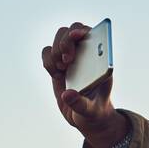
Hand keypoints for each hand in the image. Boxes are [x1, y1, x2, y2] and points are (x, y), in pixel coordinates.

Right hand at [42, 22, 127, 147]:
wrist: (86, 117)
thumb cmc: (94, 111)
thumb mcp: (91, 111)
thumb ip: (80, 104)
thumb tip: (67, 94)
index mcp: (101, 58)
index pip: (92, 33)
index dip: (83, 30)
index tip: (77, 36)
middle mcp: (86, 53)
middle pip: (73, 30)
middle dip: (66, 41)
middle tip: (68, 60)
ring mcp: (71, 57)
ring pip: (59, 37)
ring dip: (56, 50)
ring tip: (63, 69)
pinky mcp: (57, 64)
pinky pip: (47, 52)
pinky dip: (48, 61)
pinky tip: (57, 75)